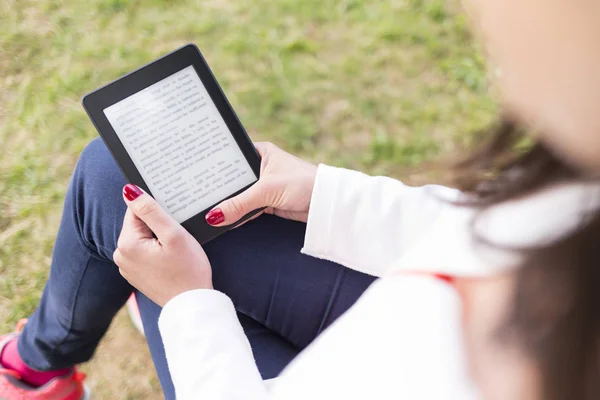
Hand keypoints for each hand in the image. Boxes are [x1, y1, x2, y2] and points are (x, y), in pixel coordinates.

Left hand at [114, 184, 212, 306]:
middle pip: (139, 224)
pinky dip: (157, 250)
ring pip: (143, 237)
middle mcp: (121, 255)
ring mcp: (127, 267)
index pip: (137, 209)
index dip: (158, 210)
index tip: (173, 220)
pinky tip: (172, 259)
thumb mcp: (173, 234)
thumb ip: (151, 210)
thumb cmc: (188, 270)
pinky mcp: (136, 274)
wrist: (192, 306)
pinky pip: (145, 252)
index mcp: (126, 243)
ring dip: (159, 237)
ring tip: (176, 250)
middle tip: (177, 236)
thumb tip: (129, 190)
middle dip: (158, 224)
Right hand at [205, 142, 317, 225]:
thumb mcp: (267, 191)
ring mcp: (263, 185)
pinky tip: (223, 220)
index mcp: (259, 152)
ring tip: (203, 210)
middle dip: (218, 190)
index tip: (193, 175)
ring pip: (238, 196)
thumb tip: (214, 216)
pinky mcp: (267, 202)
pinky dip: (238, 214)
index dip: (213, 167)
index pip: (229, 158)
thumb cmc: (302, 184)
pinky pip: (246, 208)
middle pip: (232, 180)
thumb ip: (239, 204)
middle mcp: (259, 166)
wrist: (326, 204)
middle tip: (194, 196)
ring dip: (228, 204)